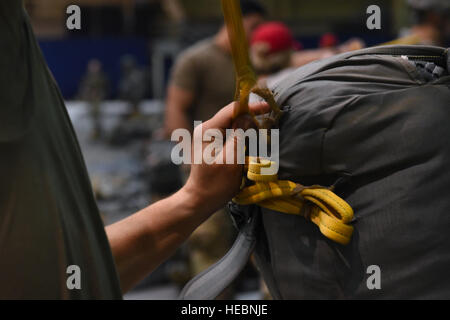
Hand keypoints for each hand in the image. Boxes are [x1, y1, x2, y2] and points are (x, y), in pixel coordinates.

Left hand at [181, 101, 269, 217]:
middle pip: (232, 115)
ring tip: (262, 131)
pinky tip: (251, 140)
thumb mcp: (230, 160)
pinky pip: (230, 133)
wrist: (200, 199)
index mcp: (207, 131)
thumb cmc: (215, 184)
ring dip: (247, 126)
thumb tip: (247, 118)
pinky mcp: (213, 144)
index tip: (267, 107)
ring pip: (232, 124)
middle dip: (250, 117)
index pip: (231, 110)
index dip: (250, 107)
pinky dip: (242, 135)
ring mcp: (208, 136)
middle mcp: (206, 129)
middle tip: (268, 122)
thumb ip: (238, 137)